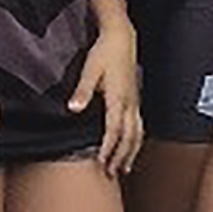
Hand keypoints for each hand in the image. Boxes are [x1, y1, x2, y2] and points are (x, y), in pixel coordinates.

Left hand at [67, 13, 143, 175]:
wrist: (122, 38)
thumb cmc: (105, 52)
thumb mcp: (89, 69)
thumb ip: (82, 90)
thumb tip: (73, 108)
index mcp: (117, 98)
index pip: (114, 129)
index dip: (108, 148)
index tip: (101, 161)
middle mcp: (129, 103)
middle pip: (129, 137)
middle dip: (120, 156)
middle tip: (111, 173)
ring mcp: (135, 102)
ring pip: (137, 134)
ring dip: (131, 153)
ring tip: (124, 168)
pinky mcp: (136, 100)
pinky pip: (139, 126)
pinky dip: (136, 141)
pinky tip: (132, 147)